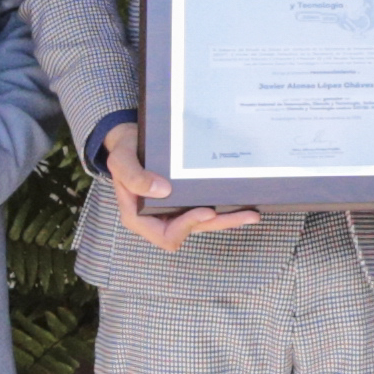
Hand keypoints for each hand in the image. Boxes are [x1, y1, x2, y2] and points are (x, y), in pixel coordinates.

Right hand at [98, 122, 261, 249]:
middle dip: (219, 224)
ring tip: (252, 213)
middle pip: (192, 230)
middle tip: (247, 215)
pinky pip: (204, 209)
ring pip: (203, 223)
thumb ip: (134, 177)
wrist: (130, 139)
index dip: (188, 226)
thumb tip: (162, 190)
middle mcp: (158, 218)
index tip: (206, 211)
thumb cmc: (124, 151)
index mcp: (139, 216)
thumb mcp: (121, 160)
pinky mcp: (183, 200)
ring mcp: (172, 210)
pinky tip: (241, 203)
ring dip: (227, 219)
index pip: (166, 235)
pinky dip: (222, 209)